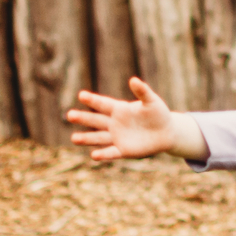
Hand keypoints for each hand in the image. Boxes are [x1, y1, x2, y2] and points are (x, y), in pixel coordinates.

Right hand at [66, 77, 198, 160]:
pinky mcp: (124, 150)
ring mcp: (118, 137)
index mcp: (120, 109)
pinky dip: (104, 154)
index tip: (81, 95)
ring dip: (87, 138)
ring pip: (99, 137)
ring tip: (73, 138)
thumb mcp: (151, 101)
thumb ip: (142, 91)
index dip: (93, 100)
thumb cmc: (158, 113)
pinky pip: (111, 152)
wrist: (166, 132)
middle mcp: (115, 123)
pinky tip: (94, 155)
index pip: (103, 104)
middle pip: (96, 120)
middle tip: (69, 115)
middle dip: (83, 118)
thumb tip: (133, 80)